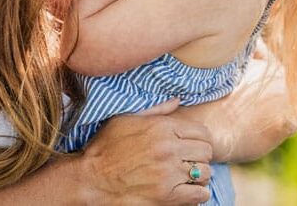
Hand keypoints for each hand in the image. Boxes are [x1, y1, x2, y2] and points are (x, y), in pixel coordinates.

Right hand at [75, 99, 213, 204]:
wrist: (90, 178)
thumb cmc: (105, 147)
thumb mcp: (127, 119)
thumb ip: (157, 110)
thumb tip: (178, 100)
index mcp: (162, 128)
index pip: (202, 132)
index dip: (201, 139)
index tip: (194, 146)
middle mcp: (169, 148)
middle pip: (206, 151)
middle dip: (201, 156)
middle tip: (190, 161)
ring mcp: (169, 173)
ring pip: (204, 173)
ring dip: (199, 175)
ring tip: (189, 177)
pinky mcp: (166, 196)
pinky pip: (199, 195)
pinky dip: (197, 194)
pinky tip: (187, 191)